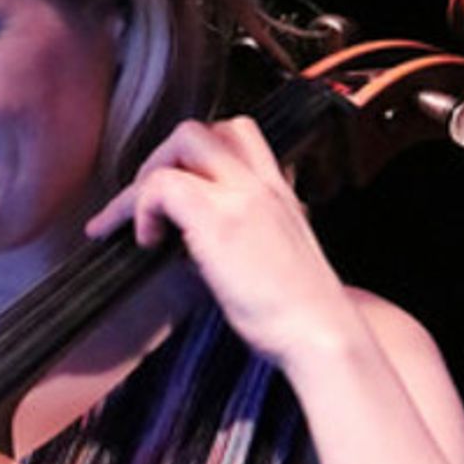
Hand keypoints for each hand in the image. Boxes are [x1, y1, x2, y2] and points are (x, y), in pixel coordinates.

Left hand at [86, 117, 358, 369]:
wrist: (321, 335)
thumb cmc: (298, 314)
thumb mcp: (273, 260)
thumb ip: (239, 239)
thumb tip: (191, 246)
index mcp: (277, 191)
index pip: (236, 136)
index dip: (195, 160)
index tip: (175, 201)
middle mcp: (262, 184)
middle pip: (204, 128)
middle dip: (163, 159)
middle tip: (151, 207)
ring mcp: (242, 196)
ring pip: (183, 139)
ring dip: (149, 176)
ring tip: (143, 223)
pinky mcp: (219, 220)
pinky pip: (162, 185)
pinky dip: (141, 208)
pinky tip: (148, 243)